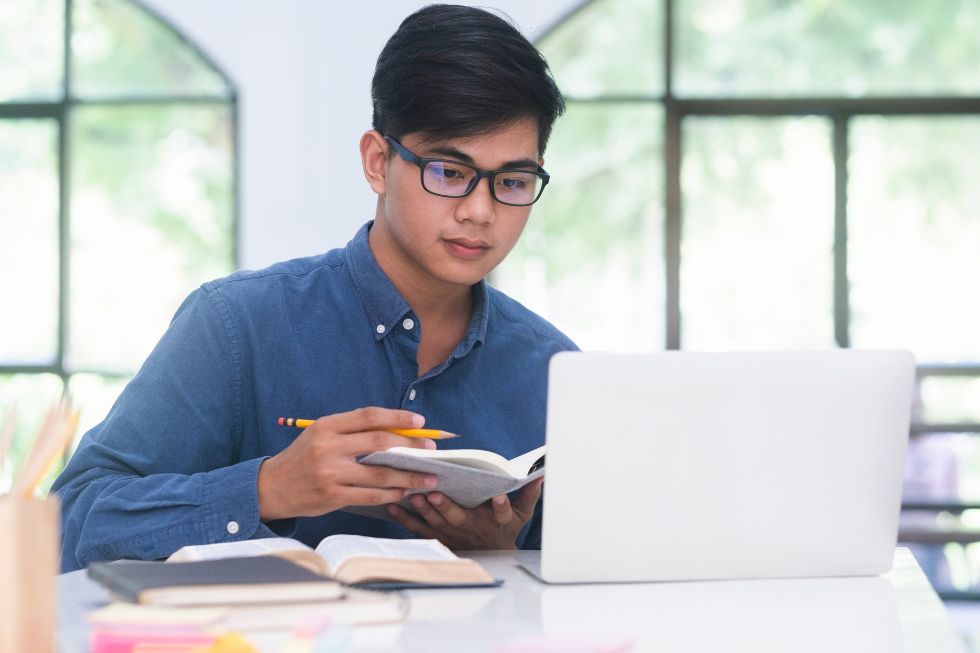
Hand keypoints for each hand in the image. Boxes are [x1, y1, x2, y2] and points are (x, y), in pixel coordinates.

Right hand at [257, 407, 439, 520]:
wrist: (272, 487)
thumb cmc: (304, 457)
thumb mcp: (322, 434)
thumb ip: (353, 431)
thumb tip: (397, 431)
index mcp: (327, 426)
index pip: (368, 416)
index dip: (397, 417)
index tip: (419, 421)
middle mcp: (328, 448)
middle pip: (379, 442)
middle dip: (410, 446)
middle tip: (431, 449)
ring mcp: (330, 474)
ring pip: (379, 473)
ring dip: (408, 476)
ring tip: (428, 477)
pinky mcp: (332, 496)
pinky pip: (370, 495)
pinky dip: (391, 494)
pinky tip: (404, 492)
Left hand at [386, 478, 543, 549]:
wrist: (492, 556)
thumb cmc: (506, 529)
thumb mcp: (522, 514)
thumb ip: (529, 494)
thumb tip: (540, 474)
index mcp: (497, 521)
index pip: (503, 515)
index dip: (502, 507)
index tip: (500, 498)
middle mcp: (474, 528)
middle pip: (461, 518)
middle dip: (447, 507)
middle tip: (436, 494)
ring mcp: (455, 535)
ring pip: (438, 523)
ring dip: (425, 511)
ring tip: (414, 497)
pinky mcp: (439, 537)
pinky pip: (420, 529)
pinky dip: (405, 519)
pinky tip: (393, 506)